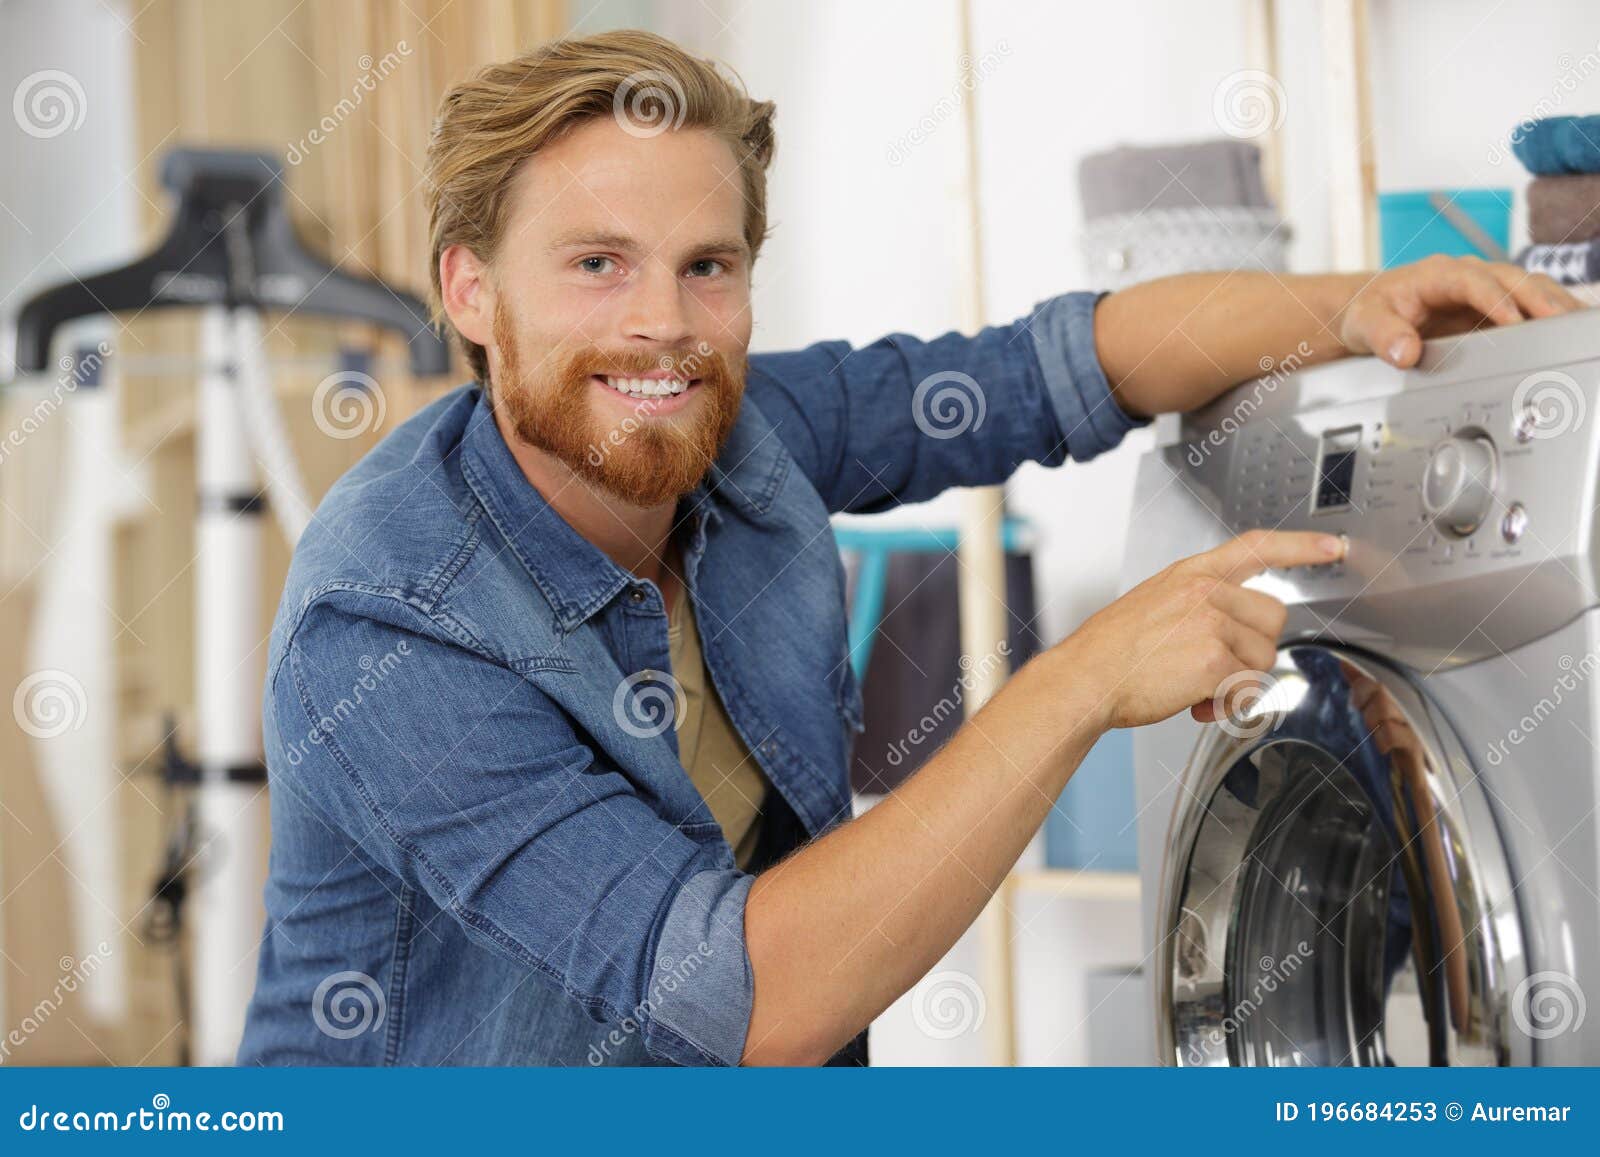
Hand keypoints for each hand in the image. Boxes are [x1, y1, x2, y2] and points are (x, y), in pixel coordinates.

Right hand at [1064, 529, 1343, 731]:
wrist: (1085, 678)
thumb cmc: (1110, 652)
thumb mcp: (1154, 603)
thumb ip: (1197, 605)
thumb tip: (1235, 634)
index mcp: (1190, 573)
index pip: (1256, 547)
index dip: (1299, 546)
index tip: (1331, 546)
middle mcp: (1204, 591)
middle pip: (1273, 616)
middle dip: (1253, 647)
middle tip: (1217, 665)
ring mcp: (1211, 622)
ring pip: (1262, 657)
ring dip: (1237, 681)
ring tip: (1196, 687)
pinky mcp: (1215, 660)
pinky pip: (1246, 688)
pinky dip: (1226, 705)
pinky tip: (1194, 702)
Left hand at [1337, 254, 1583, 368]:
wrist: (1371, 309)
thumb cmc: (1370, 311)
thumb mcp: (1364, 324)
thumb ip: (1383, 336)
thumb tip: (1405, 352)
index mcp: (1437, 274)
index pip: (1472, 281)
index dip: (1494, 299)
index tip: (1512, 320)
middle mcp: (1467, 276)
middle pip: (1512, 279)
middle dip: (1537, 299)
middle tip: (1559, 322)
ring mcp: (1485, 290)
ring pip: (1529, 288)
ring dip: (1554, 305)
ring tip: (1577, 325)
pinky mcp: (1495, 307)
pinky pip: (1530, 305)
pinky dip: (1552, 314)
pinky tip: (1572, 328)